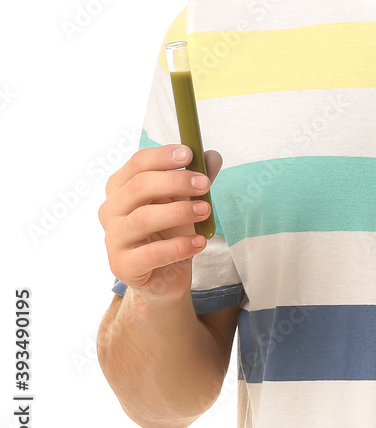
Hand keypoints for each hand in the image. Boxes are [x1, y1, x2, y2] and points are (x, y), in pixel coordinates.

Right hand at [98, 145, 221, 302]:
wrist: (164, 273)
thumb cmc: (170, 229)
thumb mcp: (185, 200)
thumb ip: (197, 179)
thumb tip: (212, 157)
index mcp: (122, 186)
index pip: (138, 163)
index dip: (163, 156)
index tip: (189, 154)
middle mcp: (111, 210)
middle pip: (139, 186)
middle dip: (176, 182)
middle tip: (204, 185)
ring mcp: (113, 238)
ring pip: (143, 218)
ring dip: (179, 212)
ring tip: (205, 211)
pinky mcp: (122, 265)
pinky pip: (151, 253)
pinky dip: (179, 246)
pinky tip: (200, 242)